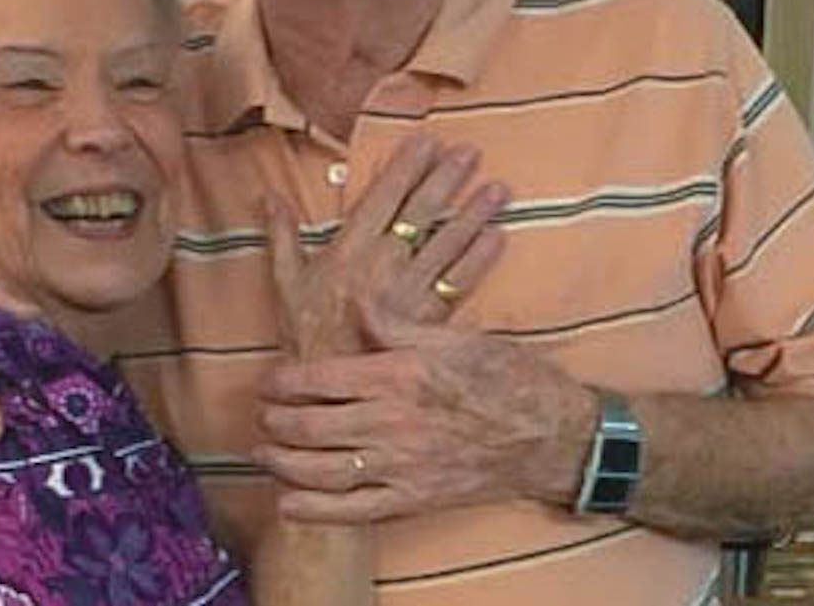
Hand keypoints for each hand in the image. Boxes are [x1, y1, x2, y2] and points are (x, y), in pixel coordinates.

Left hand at [253, 310, 598, 521]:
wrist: (552, 437)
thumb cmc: (509, 379)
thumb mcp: (455, 337)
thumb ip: (398, 324)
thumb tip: (359, 302)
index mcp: (399, 375)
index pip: (320, 378)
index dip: (284, 380)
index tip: (269, 380)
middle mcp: (393, 422)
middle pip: (311, 424)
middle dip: (275, 419)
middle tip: (261, 413)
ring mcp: (402, 466)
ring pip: (323, 469)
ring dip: (283, 462)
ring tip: (264, 452)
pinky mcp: (414, 499)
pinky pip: (353, 510)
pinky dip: (315, 510)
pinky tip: (288, 503)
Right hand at [266, 134, 508, 358]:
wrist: (325, 391)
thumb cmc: (305, 338)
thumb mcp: (285, 285)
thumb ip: (281, 237)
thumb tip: (269, 196)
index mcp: (347, 252)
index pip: (381, 198)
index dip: (405, 168)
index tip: (427, 141)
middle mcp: (379, 266)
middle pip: (418, 214)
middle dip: (445, 180)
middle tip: (470, 152)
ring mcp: (405, 293)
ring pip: (445, 244)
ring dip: (472, 214)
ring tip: (496, 188)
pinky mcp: (426, 321)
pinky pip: (457, 283)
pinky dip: (479, 260)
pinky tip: (498, 236)